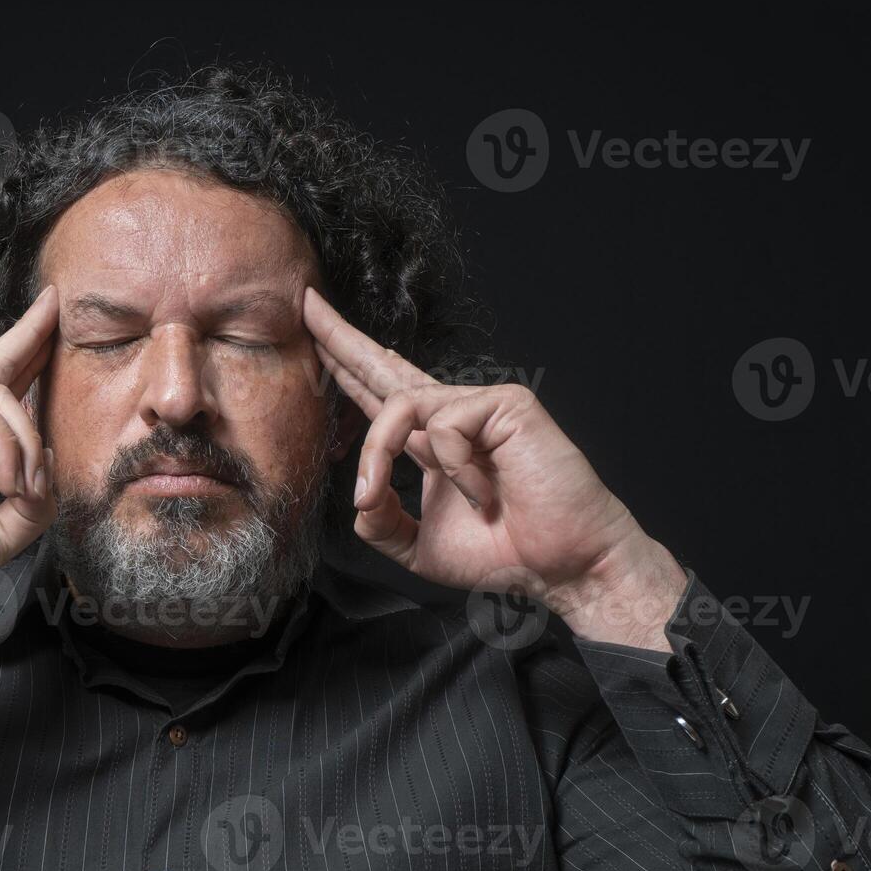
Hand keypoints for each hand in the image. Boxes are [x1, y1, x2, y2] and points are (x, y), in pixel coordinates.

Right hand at [0, 286, 59, 637]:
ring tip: (25, 488)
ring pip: (0, 398)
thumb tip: (52, 459)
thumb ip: (32, 500)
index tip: (53, 335)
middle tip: (54, 302)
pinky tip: (8, 480)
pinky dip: (8, 446)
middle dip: (28, 335)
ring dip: (28, 444)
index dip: (28, 365)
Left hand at [303, 287, 683, 647]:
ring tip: (374, 496)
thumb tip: (361, 499)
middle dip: (341, 336)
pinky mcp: (504, 403)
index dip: (344, 365)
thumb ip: (382, 523)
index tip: (312, 335)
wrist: (563, 567)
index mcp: (433, 439)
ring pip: (398, 405)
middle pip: (385, 364)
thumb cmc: (506, 554)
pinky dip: (453, 471)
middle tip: (307, 303)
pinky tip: (482, 496)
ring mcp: (479, 405)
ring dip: (375, 455)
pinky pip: (444, 426)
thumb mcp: (420, 546)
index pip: (378, 393)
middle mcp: (452, 414)